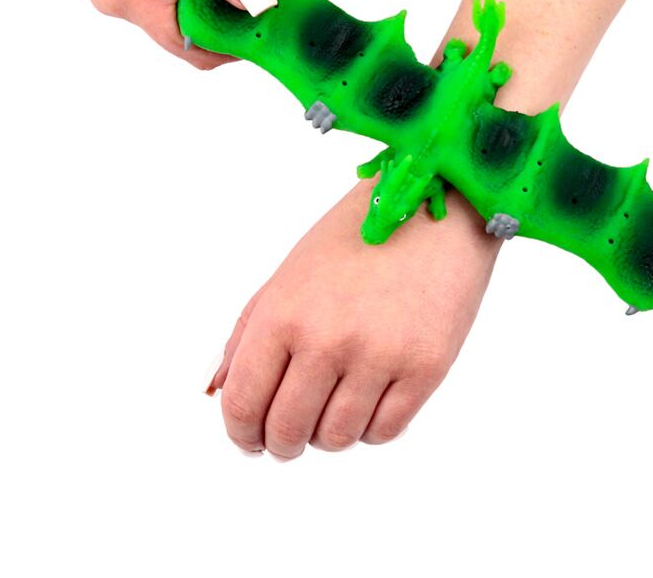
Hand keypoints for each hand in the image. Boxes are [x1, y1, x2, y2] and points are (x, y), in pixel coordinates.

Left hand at [206, 180, 499, 458]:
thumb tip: (219, 390)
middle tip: (288, 436)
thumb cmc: (357, 237)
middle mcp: (327, 340)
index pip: (243, 402)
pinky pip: (383, 432)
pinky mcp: (425, 368)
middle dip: (281, 442)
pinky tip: (368, 399)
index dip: (241, 430)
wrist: (433, 210)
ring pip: (336, 438)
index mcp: (283, 313)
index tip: (249, 436)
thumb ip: (247, 333)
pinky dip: (369, 426)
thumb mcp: (289, 273)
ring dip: (326, 434)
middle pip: (287, 430)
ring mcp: (379, 357)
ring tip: (333, 406)